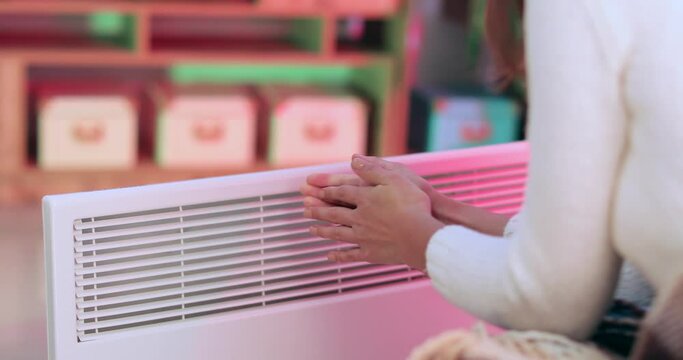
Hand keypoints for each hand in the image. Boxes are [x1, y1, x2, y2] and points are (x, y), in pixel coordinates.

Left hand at [302, 155, 443, 269]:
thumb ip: (372, 169)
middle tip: (305, 210)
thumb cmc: (412, 205)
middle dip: (318, 210)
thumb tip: (353, 159)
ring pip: (337, 233)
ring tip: (311, 230)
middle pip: (334, 213)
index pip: (341, 192)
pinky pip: (350, 254)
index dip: (327, 190)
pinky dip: (339, 255)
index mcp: (365, 198)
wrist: (420, 236)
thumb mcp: (395, 178)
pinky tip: (330, 256)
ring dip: (323, 231)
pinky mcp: (371, 253)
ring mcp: (363, 236)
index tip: (315, 190)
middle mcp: (359, 217)